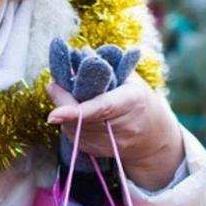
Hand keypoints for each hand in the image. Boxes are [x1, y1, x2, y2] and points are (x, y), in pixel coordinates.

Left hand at [46, 73, 185, 190]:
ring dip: (64, 112)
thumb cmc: (138, 99)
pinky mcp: (98, 152)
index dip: (76, 111)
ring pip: (73, 129)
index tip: (53, 114)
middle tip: (55, 86)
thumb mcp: (128, 78)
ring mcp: (111, 144)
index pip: (102, 107)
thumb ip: (104, 67)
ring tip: (69, 98)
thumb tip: (81, 53)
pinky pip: (73, 137)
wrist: (152, 135)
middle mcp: (124, 127)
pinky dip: (68, 123)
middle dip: (62, 101)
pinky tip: (75, 114)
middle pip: (82, 119)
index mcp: (132, 101)